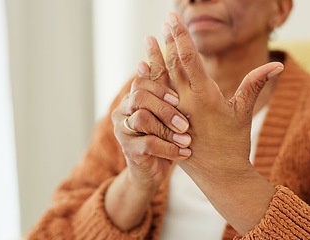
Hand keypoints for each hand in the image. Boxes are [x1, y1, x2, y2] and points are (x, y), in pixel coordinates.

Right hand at [111, 36, 192, 192]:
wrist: (152, 171)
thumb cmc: (164, 137)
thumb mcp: (167, 113)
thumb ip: (165, 91)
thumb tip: (167, 63)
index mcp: (132, 98)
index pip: (140, 82)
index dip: (160, 87)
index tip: (178, 98)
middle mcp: (123, 111)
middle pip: (140, 97)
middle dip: (165, 108)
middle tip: (185, 123)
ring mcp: (122, 130)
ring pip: (143, 119)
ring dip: (168, 129)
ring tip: (186, 139)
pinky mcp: (128, 149)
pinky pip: (148, 143)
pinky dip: (169, 148)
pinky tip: (184, 153)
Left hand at [159, 13, 282, 233]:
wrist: (219, 175)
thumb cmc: (234, 144)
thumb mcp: (244, 112)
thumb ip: (255, 84)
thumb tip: (278, 64)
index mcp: (205, 96)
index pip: (188, 59)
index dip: (180, 37)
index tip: (173, 19)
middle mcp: (185, 103)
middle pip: (172, 66)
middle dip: (167, 42)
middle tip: (163, 22)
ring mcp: (173, 113)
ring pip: (160, 81)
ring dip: (154, 59)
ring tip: (149, 40)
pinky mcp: (166, 123)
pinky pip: (155, 98)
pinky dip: (148, 82)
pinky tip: (143, 69)